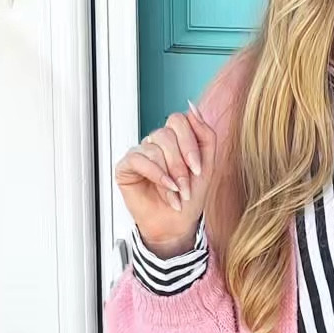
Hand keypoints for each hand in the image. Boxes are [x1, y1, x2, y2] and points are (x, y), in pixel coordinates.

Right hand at [114, 103, 216, 254]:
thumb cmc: (190, 197)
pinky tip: (166, 189)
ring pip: (155, 148)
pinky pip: (139, 159)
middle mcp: (156, 142)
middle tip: (186, 187)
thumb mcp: (207, 165)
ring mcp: (140, 152)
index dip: (190, 144)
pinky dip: (156, 175)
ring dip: (170, 175)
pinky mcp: (126, 166)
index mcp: (175, 138)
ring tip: (176, 194)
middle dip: (181, 165)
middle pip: (167, 134)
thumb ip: (205, 135)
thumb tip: (192, 108)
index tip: (198, 169)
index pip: (179, 120)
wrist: (176, 224)